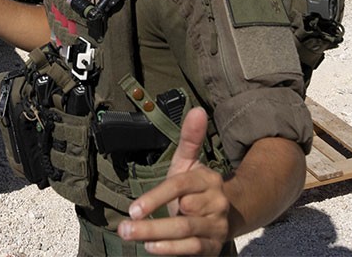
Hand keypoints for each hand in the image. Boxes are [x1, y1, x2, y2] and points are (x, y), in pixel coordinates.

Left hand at [117, 107, 230, 254]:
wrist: (227, 214)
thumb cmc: (196, 187)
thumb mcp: (189, 164)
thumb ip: (190, 139)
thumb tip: (198, 109)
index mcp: (208, 179)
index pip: (180, 186)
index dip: (156, 198)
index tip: (133, 209)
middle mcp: (217, 202)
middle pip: (182, 212)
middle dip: (151, 223)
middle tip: (124, 228)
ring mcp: (217, 225)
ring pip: (186, 231)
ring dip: (156, 236)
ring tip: (131, 237)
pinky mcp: (214, 245)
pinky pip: (193, 248)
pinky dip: (172, 249)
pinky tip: (152, 248)